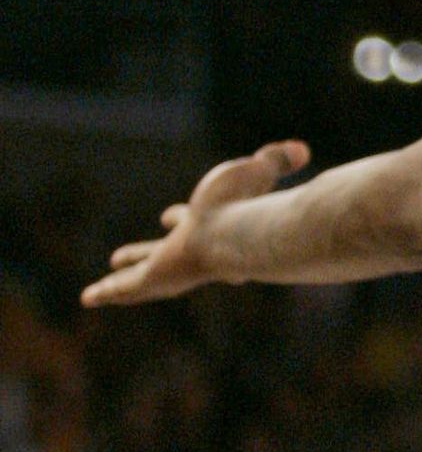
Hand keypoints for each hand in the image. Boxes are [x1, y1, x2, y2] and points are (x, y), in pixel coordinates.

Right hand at [81, 140, 309, 306]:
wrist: (240, 234)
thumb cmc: (249, 204)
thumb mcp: (258, 171)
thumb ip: (276, 159)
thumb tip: (302, 152)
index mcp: (209, 225)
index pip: (190, 222)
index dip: (180, 218)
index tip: (168, 214)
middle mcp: (190, 250)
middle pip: (160, 253)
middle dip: (144, 252)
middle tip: (119, 255)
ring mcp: (172, 267)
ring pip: (139, 276)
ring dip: (120, 279)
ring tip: (97, 290)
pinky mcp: (156, 279)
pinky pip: (126, 288)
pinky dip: (108, 292)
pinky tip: (88, 299)